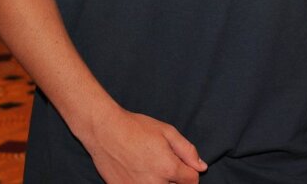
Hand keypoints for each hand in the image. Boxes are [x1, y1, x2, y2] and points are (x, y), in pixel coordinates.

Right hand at [82, 107, 206, 183]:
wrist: (104, 131)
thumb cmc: (136, 128)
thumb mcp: (167, 132)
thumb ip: (187, 151)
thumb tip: (201, 167)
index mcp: (168, 168)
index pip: (192, 181)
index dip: (191, 172)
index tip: (183, 165)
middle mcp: (154, 183)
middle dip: (176, 179)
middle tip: (165, 164)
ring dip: (161, 182)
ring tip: (153, 168)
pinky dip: (144, 183)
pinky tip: (139, 172)